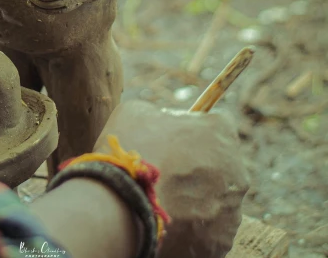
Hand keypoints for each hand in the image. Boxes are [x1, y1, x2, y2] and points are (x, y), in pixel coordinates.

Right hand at [96, 101, 248, 257]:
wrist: (119, 203)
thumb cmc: (130, 149)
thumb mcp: (140, 112)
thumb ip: (163, 116)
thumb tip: (164, 125)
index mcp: (221, 132)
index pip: (216, 127)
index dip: (193, 133)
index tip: (175, 142)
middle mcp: (237, 171)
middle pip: (220, 166)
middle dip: (198, 169)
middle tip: (166, 174)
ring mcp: (231, 210)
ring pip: (216, 201)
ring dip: (196, 200)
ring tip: (163, 201)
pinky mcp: (220, 243)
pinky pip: (208, 231)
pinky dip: (191, 228)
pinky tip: (167, 224)